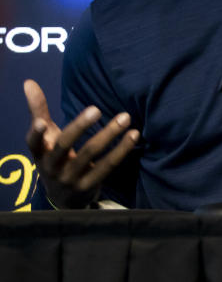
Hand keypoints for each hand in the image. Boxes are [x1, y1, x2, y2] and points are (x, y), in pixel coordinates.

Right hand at [23, 79, 138, 208]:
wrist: (64, 199)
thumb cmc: (55, 158)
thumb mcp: (45, 138)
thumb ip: (38, 111)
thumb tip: (28, 82)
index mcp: (40, 153)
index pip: (33, 144)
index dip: (36, 134)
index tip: (41, 122)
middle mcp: (52, 167)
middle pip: (64, 146)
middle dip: (80, 127)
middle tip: (97, 108)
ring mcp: (71, 178)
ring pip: (90, 155)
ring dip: (109, 134)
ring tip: (125, 117)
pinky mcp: (90, 185)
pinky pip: (107, 166)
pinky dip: (122, 150)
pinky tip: (133, 135)